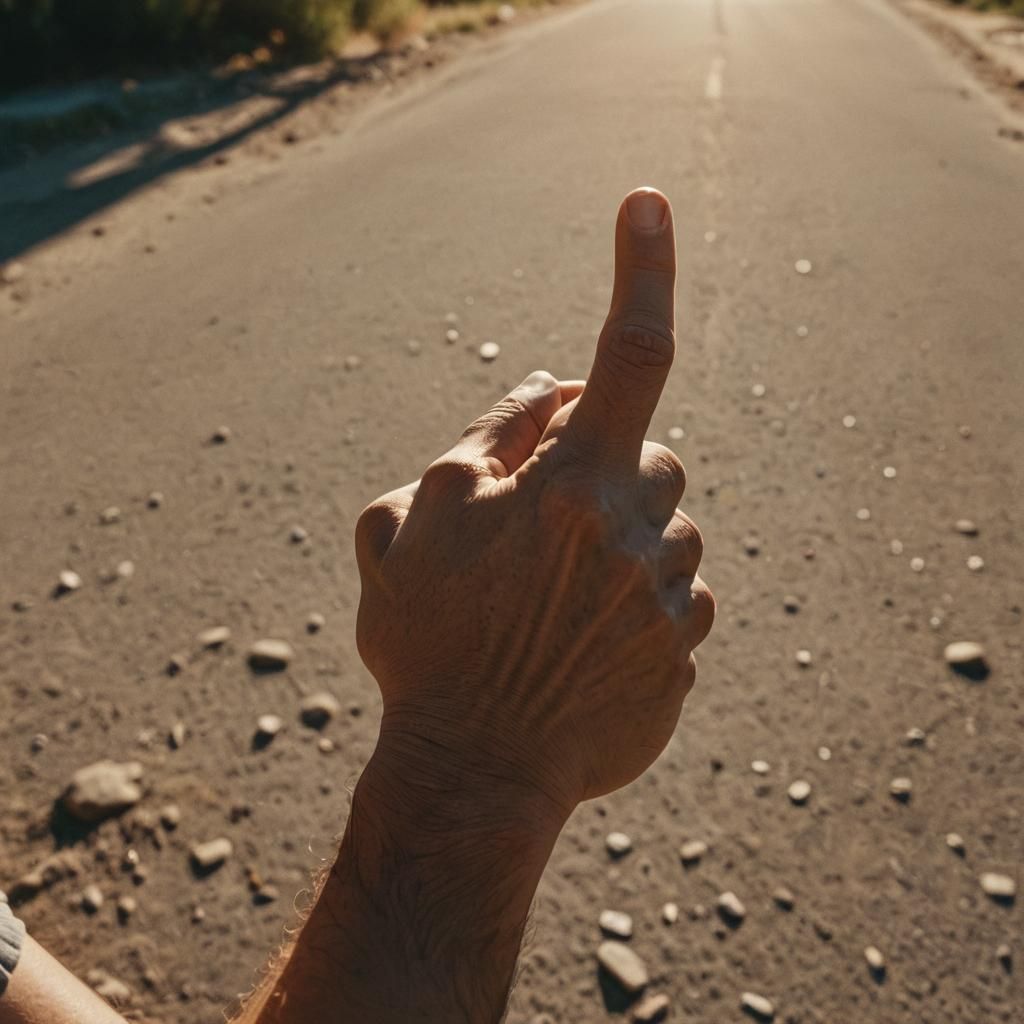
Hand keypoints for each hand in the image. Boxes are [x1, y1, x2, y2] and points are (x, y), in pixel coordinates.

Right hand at [355, 188, 713, 826]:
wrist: (473, 774)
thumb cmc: (427, 642)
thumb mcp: (411, 520)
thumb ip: (488, 437)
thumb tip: (555, 385)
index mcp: (569, 489)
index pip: (625, 354)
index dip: (641, 268)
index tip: (645, 200)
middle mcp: (636, 536)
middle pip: (654, 456)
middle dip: (609, 468)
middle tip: (549, 517)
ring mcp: (671, 602)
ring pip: (670, 529)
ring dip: (621, 540)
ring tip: (551, 604)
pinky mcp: (687, 656)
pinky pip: (680, 598)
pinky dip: (639, 601)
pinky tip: (582, 645)